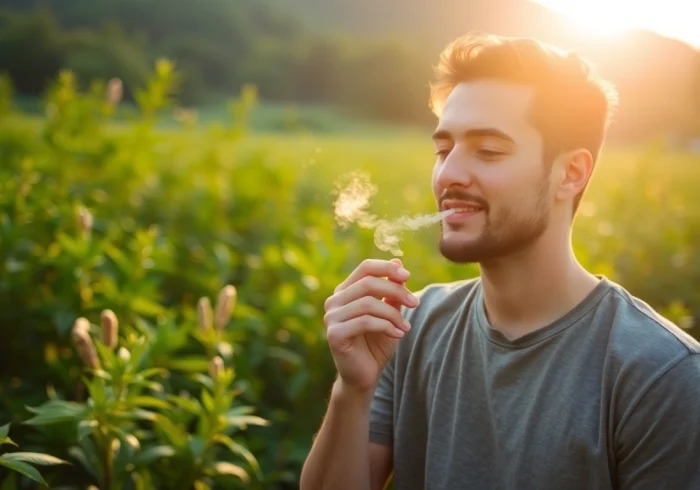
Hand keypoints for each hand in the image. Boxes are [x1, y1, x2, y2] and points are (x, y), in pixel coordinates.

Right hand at [323, 258, 419, 393]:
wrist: (365, 376)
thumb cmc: (376, 343)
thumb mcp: (389, 313)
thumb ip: (392, 291)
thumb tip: (398, 262)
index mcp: (345, 291)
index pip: (365, 268)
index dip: (387, 268)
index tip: (408, 276)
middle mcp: (334, 301)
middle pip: (368, 283)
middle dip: (396, 291)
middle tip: (415, 303)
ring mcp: (331, 317)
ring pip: (368, 303)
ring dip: (393, 314)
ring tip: (406, 327)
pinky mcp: (334, 334)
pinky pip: (365, 321)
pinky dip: (386, 326)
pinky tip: (398, 335)